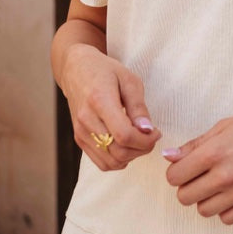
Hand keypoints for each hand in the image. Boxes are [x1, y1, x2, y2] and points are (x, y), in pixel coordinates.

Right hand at [61, 44, 160, 170]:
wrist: (76, 70)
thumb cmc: (105, 71)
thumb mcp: (129, 80)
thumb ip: (138, 107)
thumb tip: (147, 130)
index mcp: (99, 100)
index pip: (124, 135)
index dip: (145, 140)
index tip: (156, 131)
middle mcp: (86, 119)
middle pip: (118, 152)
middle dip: (142, 149)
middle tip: (151, 136)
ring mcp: (81, 132)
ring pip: (111, 162)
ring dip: (131, 156)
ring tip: (139, 140)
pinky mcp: (79, 139)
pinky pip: (102, 162)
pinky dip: (118, 160)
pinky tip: (126, 144)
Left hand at [163, 103, 232, 224]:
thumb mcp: (225, 126)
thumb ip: (195, 144)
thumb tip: (169, 157)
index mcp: (215, 152)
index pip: (175, 176)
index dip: (176, 172)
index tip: (185, 168)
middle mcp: (226, 175)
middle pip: (185, 197)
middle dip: (188, 186)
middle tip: (200, 176)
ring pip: (203, 210)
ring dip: (205, 198)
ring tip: (217, 184)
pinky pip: (225, 219)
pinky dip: (224, 209)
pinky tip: (232, 194)